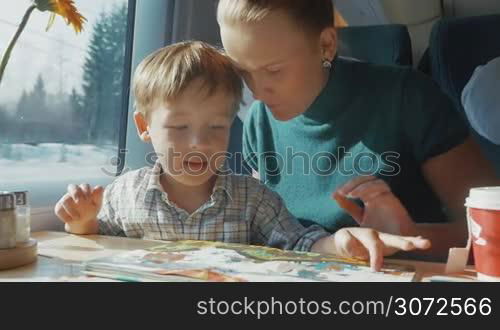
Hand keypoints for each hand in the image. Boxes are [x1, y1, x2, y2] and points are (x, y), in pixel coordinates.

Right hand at [54, 184, 103, 233]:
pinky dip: (65, 216)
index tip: (89, 199)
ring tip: (78, 218)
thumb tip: (99, 187)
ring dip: (71, 209)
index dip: (86, 191)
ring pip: (65, 200)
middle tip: (79, 202)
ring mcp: (65, 199)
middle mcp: (73, 192)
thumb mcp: (97, 204)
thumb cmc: (91, 209)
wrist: (84, 221)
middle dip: (75, 193)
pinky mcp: (59, 208)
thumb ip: (98, 196)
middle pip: (72, 187)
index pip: (84, 186)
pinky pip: (59, 210)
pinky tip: (71, 220)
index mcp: (83, 189)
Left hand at [312, 227, 430, 270]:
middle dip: (403, 242)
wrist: (345, 240)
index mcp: (367, 234)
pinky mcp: (388, 246)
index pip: (374, 245)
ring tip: (426, 243)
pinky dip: (412, 242)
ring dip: (413, 242)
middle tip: (412, 246)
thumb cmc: (343, 239)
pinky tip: (423, 242)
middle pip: (392, 238)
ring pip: (399, 240)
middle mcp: (378, 235)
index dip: (375, 256)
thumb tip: (351, 244)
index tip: (375, 268)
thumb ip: (345, 241)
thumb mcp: (340, 239)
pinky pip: (401, 243)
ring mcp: (385, 240)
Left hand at [333, 176, 416, 235]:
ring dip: (360, 185)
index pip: (356, 184)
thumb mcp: (360, 217)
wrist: (398, 240)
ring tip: (350, 194)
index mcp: (368, 196)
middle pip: (364, 179)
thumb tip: (334, 195)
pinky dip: (370, 188)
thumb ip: (349, 206)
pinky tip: (361, 196)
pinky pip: (382, 186)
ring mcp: (384, 195)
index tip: (334, 195)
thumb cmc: (380, 230)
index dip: (345, 186)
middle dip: (352, 183)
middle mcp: (376, 193)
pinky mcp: (392, 198)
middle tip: (341, 192)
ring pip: (373, 180)